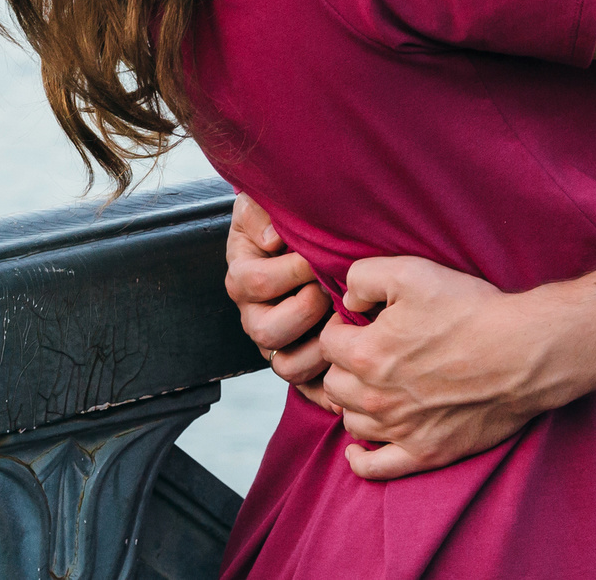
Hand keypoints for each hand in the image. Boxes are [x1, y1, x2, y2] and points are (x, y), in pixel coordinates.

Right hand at [224, 194, 339, 411]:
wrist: (301, 243)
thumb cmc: (285, 223)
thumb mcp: (263, 205)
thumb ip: (259, 212)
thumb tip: (274, 238)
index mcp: (242, 279)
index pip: (258, 283)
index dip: (292, 271)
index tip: (318, 255)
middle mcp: (254, 317)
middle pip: (267, 331)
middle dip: (307, 308)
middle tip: (332, 289)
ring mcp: (276, 346)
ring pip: (287, 367)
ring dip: (321, 349)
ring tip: (345, 322)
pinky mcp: (300, 365)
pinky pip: (310, 390)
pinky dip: (331, 389)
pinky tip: (353, 374)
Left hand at [317, 257, 560, 479]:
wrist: (523, 352)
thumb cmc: (470, 311)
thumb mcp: (411, 272)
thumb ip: (364, 278)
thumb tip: (347, 301)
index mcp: (367, 354)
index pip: (327, 344)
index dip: (339, 328)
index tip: (356, 322)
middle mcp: (376, 398)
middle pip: (334, 384)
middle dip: (343, 364)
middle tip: (365, 351)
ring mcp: (400, 430)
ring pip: (351, 421)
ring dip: (354, 403)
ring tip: (372, 387)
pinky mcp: (426, 452)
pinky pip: (377, 468)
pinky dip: (361, 460)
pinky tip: (357, 449)